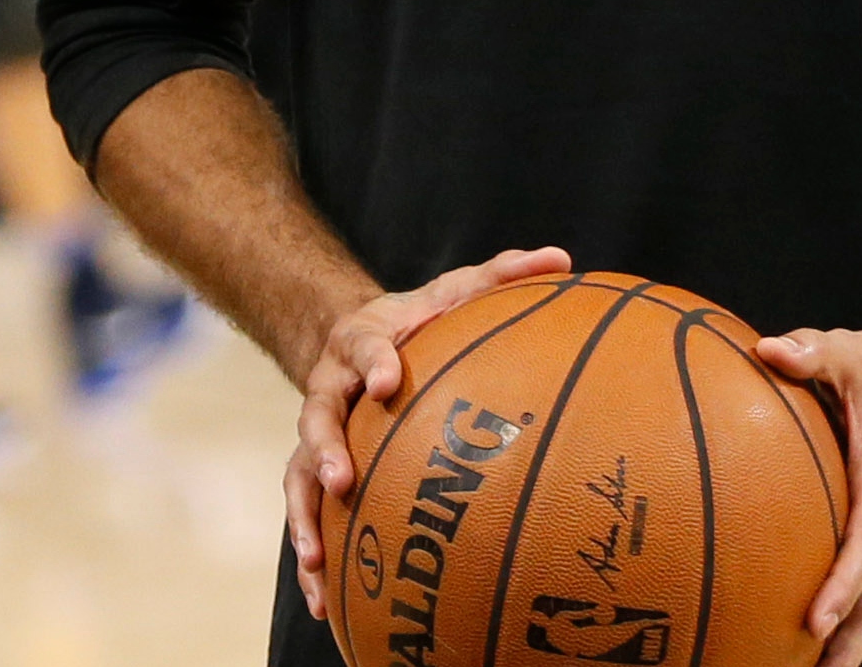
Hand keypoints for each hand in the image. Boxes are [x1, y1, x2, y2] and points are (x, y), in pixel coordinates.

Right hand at [282, 244, 571, 622]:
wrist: (353, 339)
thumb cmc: (420, 320)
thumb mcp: (455, 289)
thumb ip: (502, 275)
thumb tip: (562, 257)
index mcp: (361, 340)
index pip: (364, 345)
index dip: (373, 359)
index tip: (387, 379)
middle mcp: (330, 387)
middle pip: (315, 416)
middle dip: (322, 448)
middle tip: (339, 479)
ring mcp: (319, 433)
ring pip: (298, 475)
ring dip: (306, 515)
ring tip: (316, 558)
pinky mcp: (315, 472)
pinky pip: (308, 515)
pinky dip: (313, 554)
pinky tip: (325, 603)